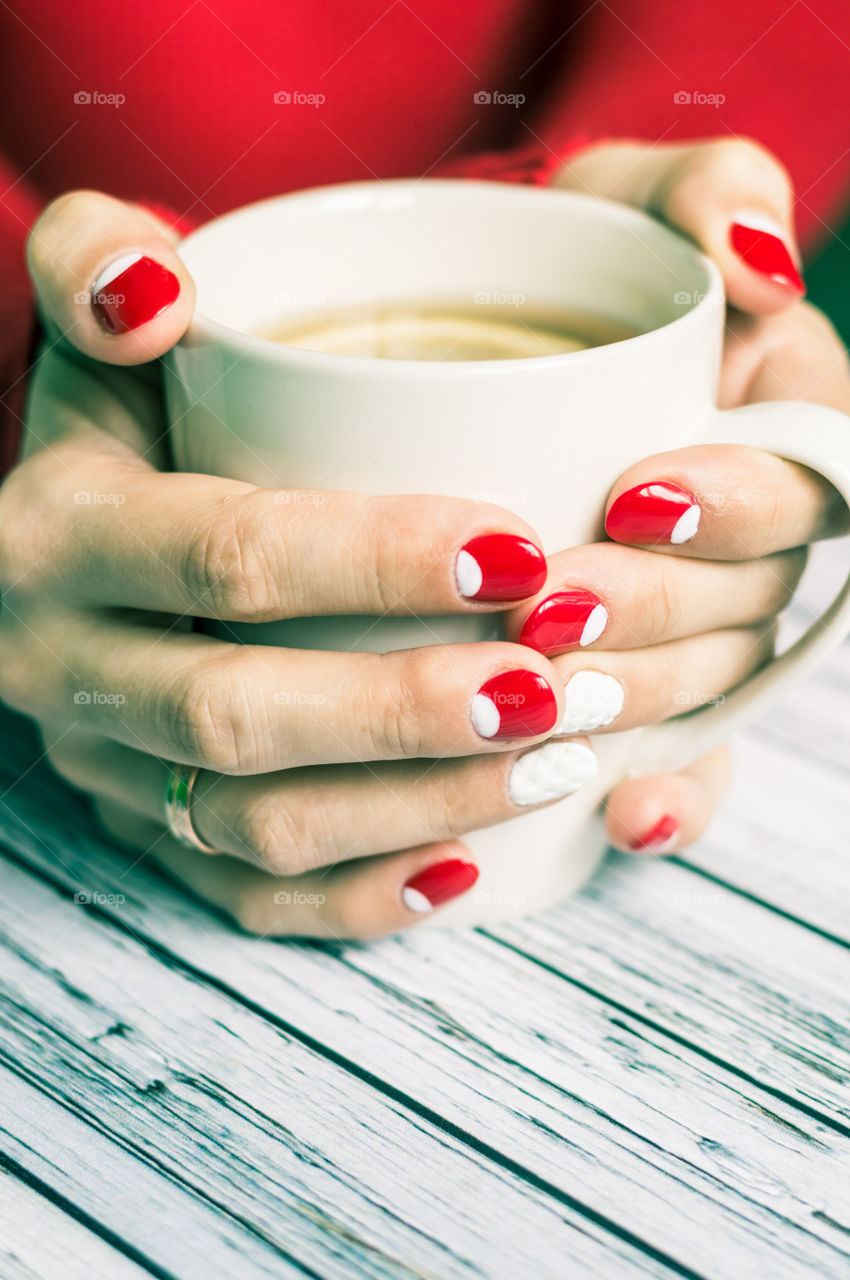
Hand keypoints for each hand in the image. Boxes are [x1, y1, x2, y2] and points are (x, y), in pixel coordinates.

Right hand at [2, 191, 592, 939]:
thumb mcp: (94, 327)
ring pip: (256, 822)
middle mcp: (64, 664)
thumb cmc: (120, 423)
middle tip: (560, 685)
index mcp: (59, 533)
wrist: (57, 543)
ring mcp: (104, 766)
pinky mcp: (142, 831)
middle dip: (413, 709)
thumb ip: (98, 265)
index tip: (523, 551)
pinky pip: (243, 898)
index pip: (229, 556)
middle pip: (242, 712)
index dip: (379, 560)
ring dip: (416, 803)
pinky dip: (359, 899)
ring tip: (556, 758)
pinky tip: (468, 868)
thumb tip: (151, 287)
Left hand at [531, 137, 848, 852]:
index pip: (804, 480)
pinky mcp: (637, 683)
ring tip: (547, 702)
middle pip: (742, 599)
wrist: (458, 350)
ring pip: (701, 685)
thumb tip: (760, 266)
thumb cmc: (550, 269)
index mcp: (770, 428)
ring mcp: (694, 619)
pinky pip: (680, 757)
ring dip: (637, 703)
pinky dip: (665, 793)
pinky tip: (629, 820)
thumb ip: (703, 195)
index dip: (742, 502)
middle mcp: (746, 537)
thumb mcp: (618, 202)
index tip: (641, 494)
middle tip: (547, 606)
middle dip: (652, 610)